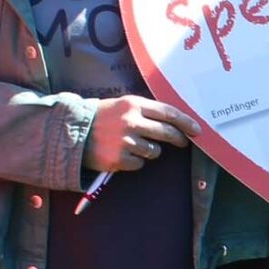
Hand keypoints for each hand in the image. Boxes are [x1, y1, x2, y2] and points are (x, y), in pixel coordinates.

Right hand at [83, 96, 198, 174]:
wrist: (72, 132)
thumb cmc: (101, 118)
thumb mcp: (122, 105)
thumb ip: (145, 111)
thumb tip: (173, 121)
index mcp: (134, 105)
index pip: (168, 113)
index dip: (186, 122)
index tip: (197, 129)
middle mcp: (131, 122)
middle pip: (166, 133)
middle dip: (178, 138)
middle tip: (182, 142)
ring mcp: (125, 141)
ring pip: (154, 151)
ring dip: (150, 150)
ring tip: (133, 145)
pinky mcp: (119, 159)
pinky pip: (139, 163)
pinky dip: (134, 161)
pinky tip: (122, 154)